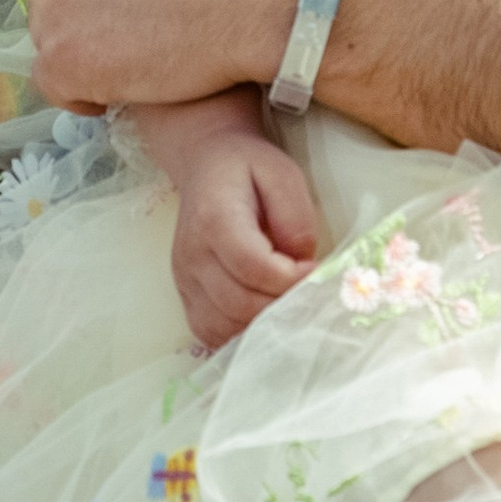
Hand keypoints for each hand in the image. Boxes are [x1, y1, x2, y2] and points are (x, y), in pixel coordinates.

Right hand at [170, 126, 319, 349]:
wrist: (206, 166)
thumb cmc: (247, 168)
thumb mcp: (282, 174)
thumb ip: (296, 218)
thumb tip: (303, 264)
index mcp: (214, 219)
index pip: (253, 267)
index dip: (291, 279)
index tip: (316, 271)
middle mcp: (192, 255)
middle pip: (239, 304)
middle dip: (282, 306)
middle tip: (309, 293)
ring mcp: (184, 280)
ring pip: (225, 327)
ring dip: (264, 326)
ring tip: (289, 304)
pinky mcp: (186, 296)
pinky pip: (212, 333)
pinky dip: (241, 335)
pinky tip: (265, 317)